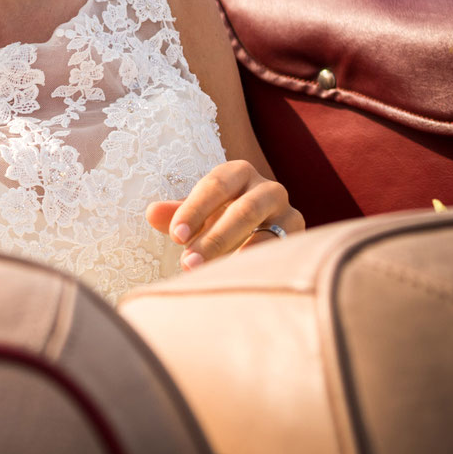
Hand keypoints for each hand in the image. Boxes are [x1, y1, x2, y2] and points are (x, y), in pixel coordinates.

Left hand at [146, 160, 303, 270]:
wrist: (261, 228)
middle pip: (243, 211)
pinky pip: (281, 254)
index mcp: (238, 173)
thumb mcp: (198, 213)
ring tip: (210, 276)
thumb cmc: (220, 216)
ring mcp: (289, 214)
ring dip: (237, 257)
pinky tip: (238, 281)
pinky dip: (258, 267)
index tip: (176, 237)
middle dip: (214, 239)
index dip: (195, 210)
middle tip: (188, 263)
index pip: (215, 186)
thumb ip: (177, 214)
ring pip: (266, 235)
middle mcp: (268, 189)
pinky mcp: (300, 239)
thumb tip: (152, 214)